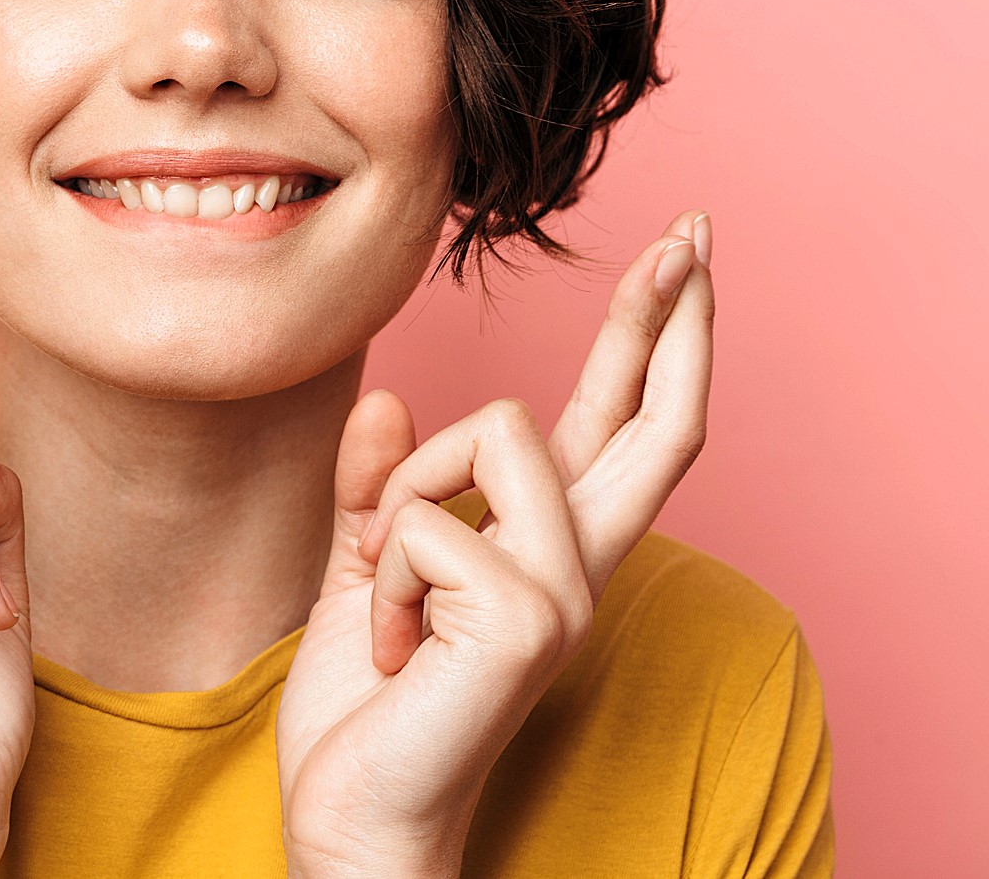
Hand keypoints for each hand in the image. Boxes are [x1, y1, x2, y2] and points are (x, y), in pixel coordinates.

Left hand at [276, 210, 714, 877]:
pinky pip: (424, 517)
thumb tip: (386, 401)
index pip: (618, 427)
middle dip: (669, 312)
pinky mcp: (526, 621)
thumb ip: (377, 491)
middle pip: (652, 417)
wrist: (350, 820)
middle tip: (696, 228)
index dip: (655, 340)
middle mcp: (577, 568)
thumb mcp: (361, 574)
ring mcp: (563, 595)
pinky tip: (386, 649)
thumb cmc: (365, 708)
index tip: (684, 255)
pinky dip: (374, 575)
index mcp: (543, 550)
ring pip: (487, 430)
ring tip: (384, 601)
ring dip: (400, 497)